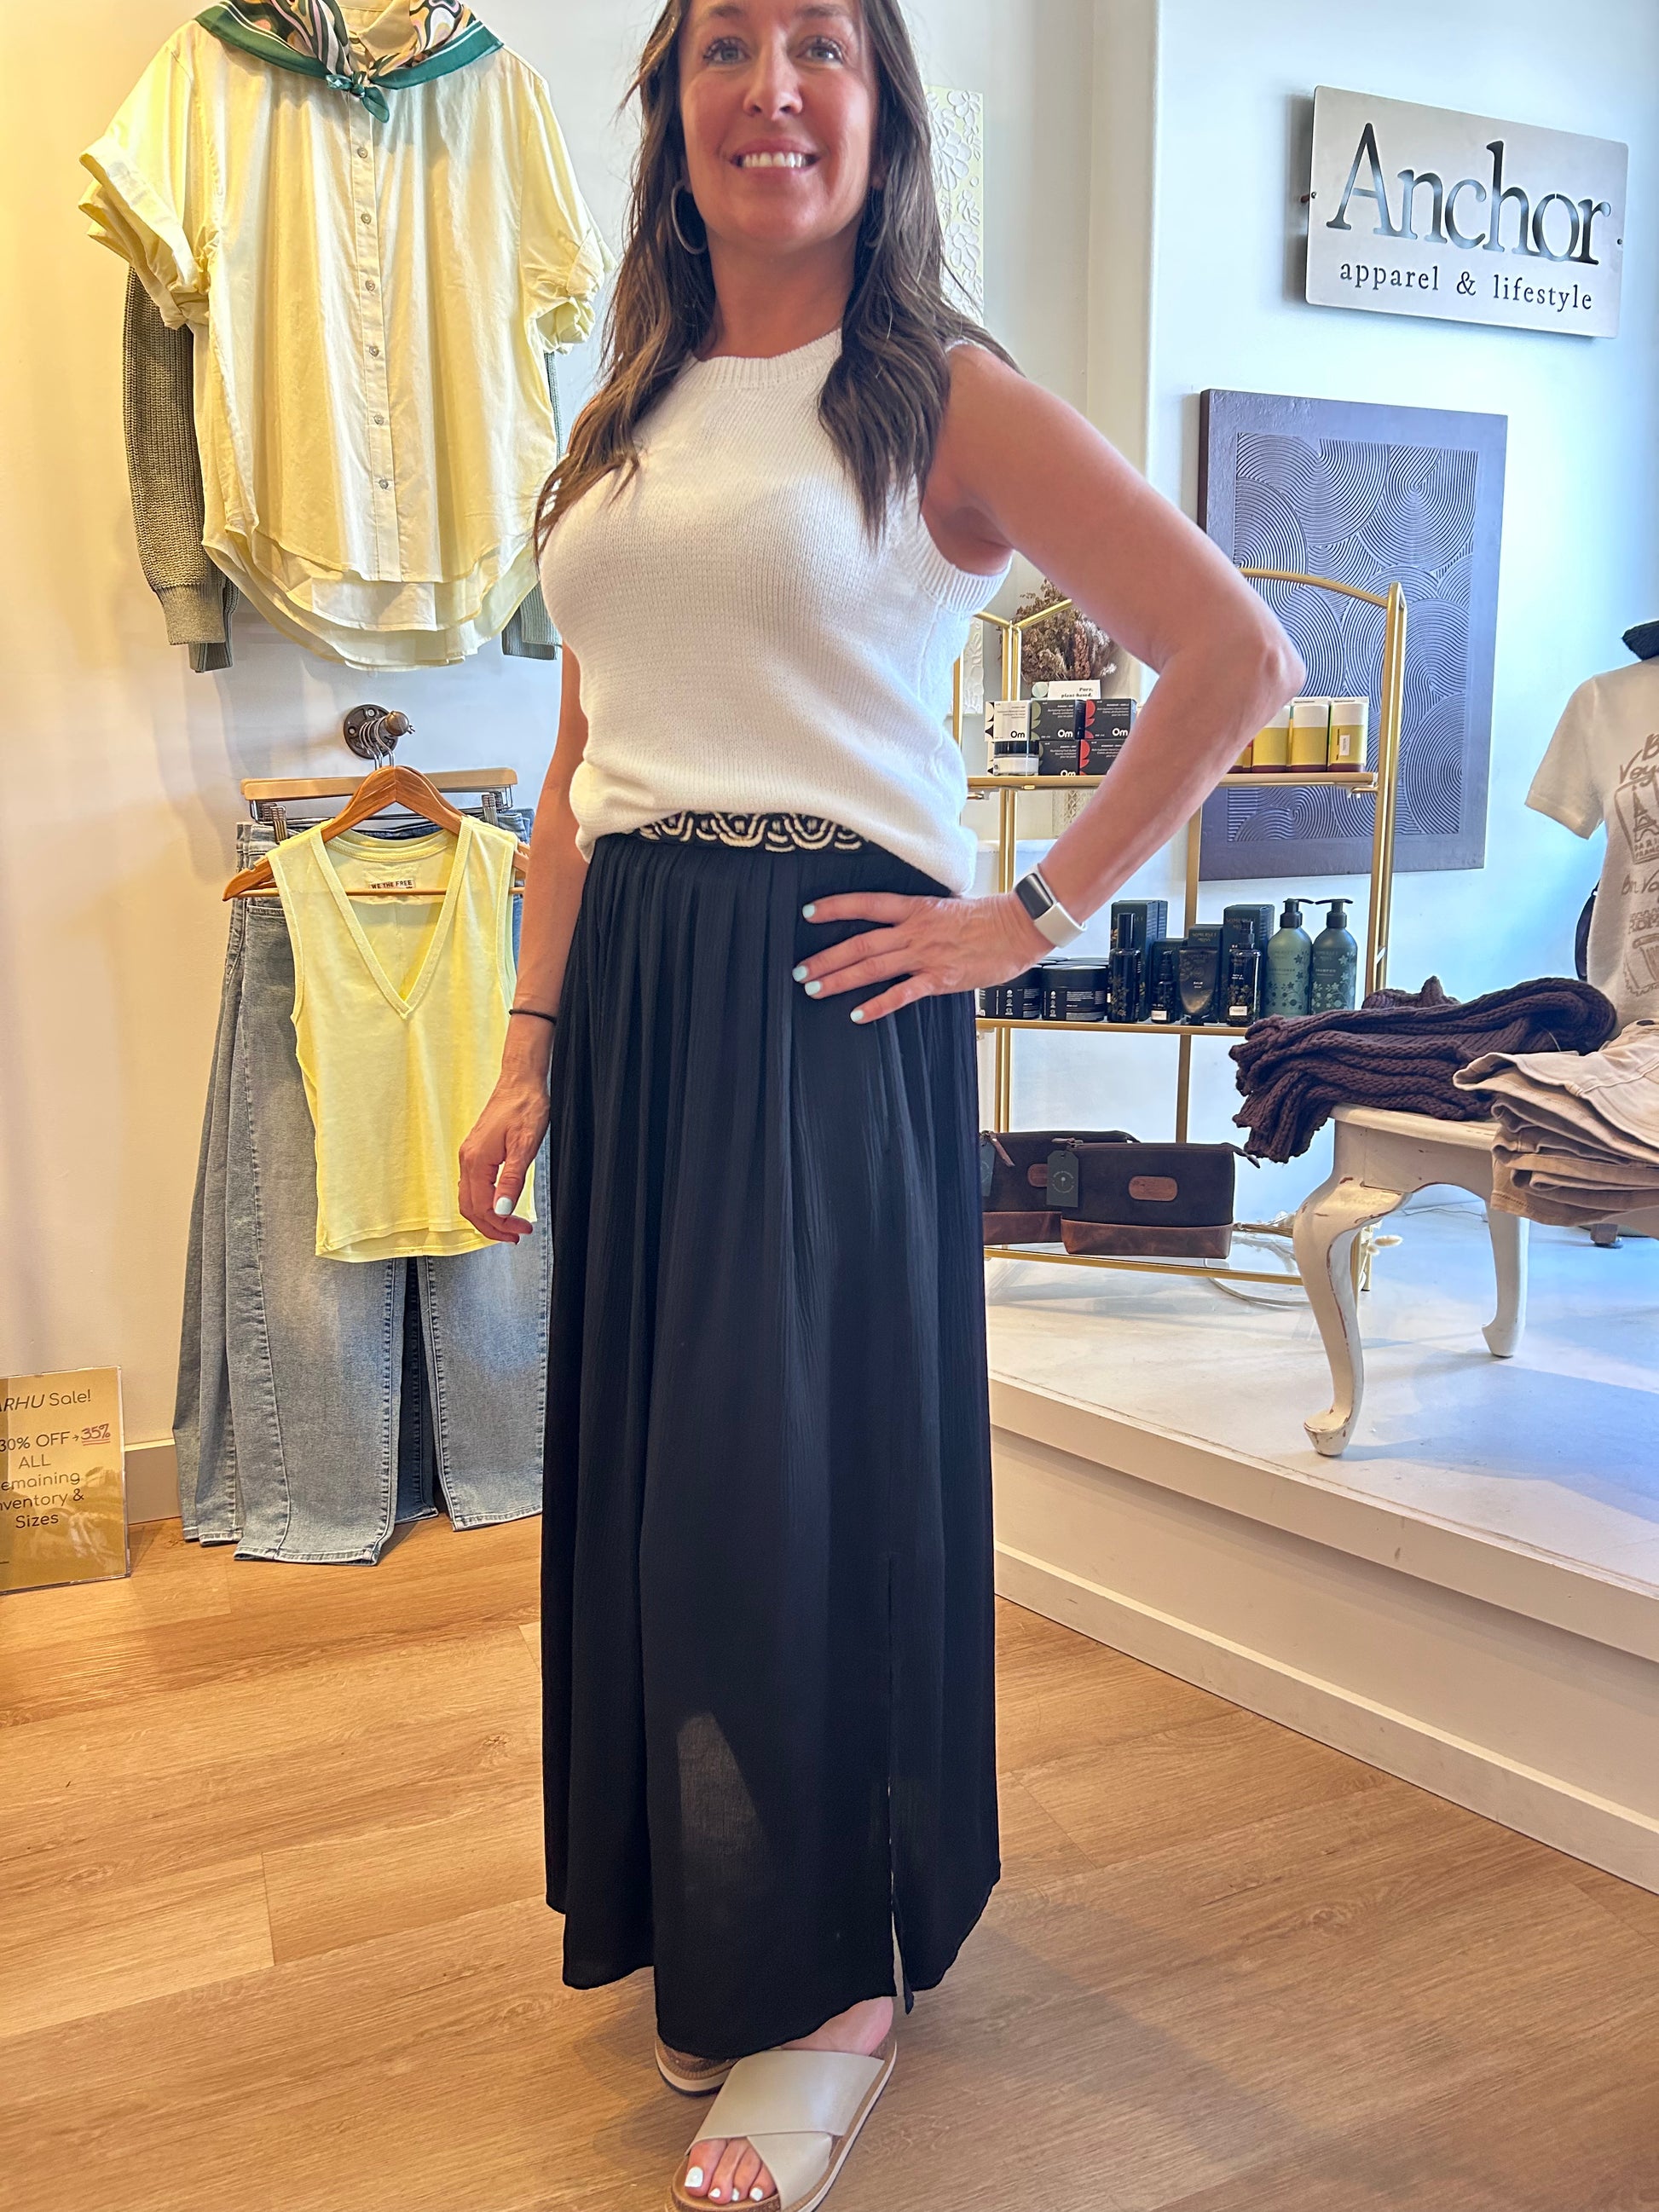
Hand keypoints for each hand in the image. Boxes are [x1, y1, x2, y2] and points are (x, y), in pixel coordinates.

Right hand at [458, 1070, 551, 1242]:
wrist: (520, 1081)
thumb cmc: (525, 1106)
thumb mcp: (525, 1146)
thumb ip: (512, 1180)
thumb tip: (502, 1210)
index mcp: (476, 1161)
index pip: (482, 1207)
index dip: (501, 1225)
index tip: (521, 1231)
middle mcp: (467, 1159)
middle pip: (470, 1208)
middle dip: (492, 1227)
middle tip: (515, 1236)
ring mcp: (469, 1155)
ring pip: (469, 1199)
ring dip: (488, 1217)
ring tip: (509, 1227)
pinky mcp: (475, 1152)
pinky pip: (472, 1186)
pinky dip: (484, 1202)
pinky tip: (499, 1205)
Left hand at [794, 890, 1049, 1023]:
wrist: (1019, 927)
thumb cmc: (987, 917)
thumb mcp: (946, 906)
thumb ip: (918, 916)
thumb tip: (896, 923)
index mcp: (916, 907)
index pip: (866, 904)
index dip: (835, 907)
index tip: (808, 913)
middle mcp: (915, 930)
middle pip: (860, 942)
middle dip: (826, 957)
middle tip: (799, 970)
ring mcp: (926, 955)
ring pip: (874, 967)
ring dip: (840, 979)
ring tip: (814, 988)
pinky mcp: (940, 978)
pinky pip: (903, 993)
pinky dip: (878, 1004)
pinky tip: (857, 1014)